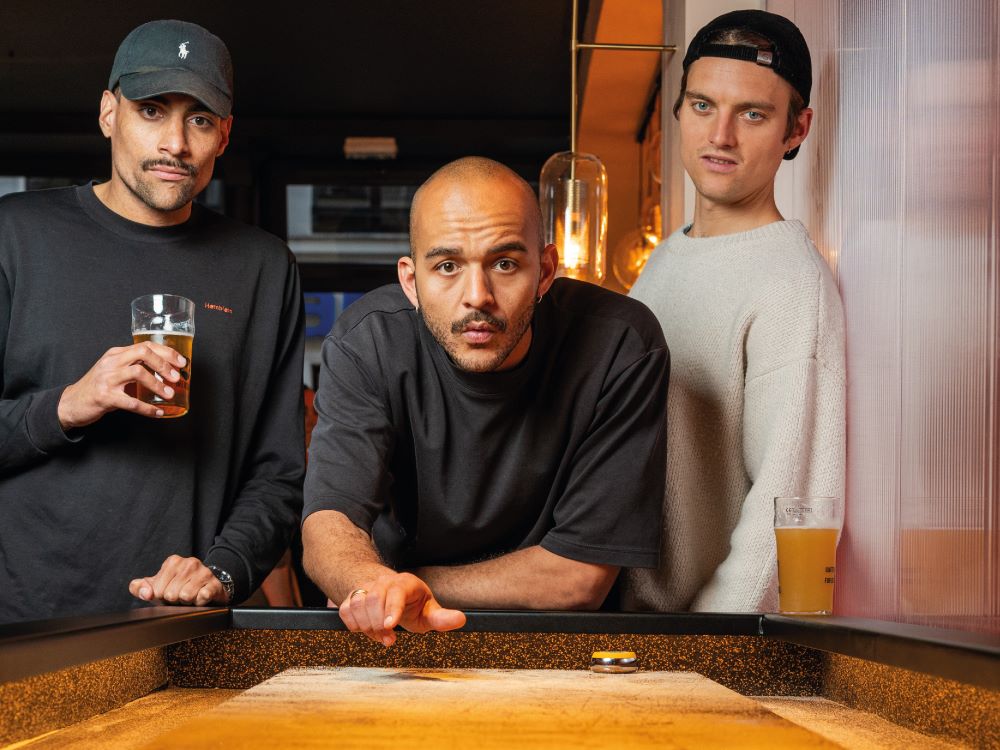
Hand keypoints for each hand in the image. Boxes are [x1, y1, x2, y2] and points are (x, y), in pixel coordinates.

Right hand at [58, 341, 186, 428]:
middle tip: (176, 378)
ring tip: (170, 394)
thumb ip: (133, 366)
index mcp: (116, 354)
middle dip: (164, 365)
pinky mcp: (105, 397)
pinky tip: (158, 412)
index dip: (167, 353)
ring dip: (158, 384)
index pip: (145, 345)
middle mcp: (112, 362)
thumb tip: (165, 371)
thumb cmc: (98, 387)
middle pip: (143, 353)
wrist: (72, 403)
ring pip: (138, 374)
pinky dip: (147, 408)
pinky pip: (131, 402)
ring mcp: (107, 379)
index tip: (181, 362)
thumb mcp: (113, 370)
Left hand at [129, 555, 228, 605]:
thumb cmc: (177, 588)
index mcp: (173, 562)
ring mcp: (204, 572)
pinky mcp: (214, 583)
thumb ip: (140, 588)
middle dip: (174, 600)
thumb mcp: (156, 586)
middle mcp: (189, 563)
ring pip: (186, 596)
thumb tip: (146, 593)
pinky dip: (200, 602)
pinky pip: (203, 597)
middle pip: (171, 594)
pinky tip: (201, 598)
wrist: (206, 586)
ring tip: (191, 597)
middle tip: (180, 596)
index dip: (162, 597)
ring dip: (187, 602)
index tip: (170, 591)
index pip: (157, 590)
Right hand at [337, 572, 465, 646]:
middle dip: (379, 625)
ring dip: (367, 626)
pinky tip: (367, 629)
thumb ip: (442, 618)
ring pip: (358, 605)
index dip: (392, 609)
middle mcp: (383, 582)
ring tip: (381, 635)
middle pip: (373, 600)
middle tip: (389, 640)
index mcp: (405, 583)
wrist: (391, 593)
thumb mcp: (430, 611)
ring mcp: (366, 587)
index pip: (396, 592)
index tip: (390, 626)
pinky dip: (354, 624)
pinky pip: (346, 610)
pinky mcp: (352, 597)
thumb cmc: (414, 604)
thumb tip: (461, 619)